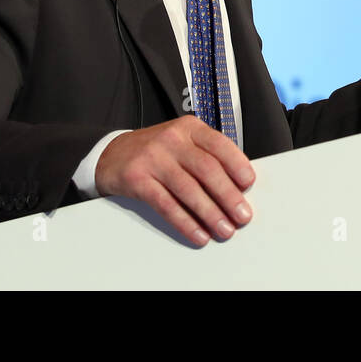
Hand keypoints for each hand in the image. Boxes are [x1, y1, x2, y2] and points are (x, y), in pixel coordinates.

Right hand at [95, 115, 255, 245]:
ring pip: (188, 189)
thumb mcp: (183, 142)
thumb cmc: (156, 151)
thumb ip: (207, 157)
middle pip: (206, 169)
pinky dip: (185, 222)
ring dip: (210, 213)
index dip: (237, 164)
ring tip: (224, 229)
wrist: (111, 154)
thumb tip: (237, 187)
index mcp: (189, 128)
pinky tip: (198, 233)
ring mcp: (153, 158)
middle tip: (242, 215)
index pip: (219, 145)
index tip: (249, 184)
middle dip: (228, 195)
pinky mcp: (137, 179)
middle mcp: (172, 140)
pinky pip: (166, 205)